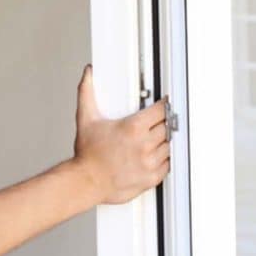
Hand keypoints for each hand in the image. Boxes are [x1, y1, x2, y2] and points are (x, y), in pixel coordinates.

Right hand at [73, 64, 169, 204]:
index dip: (164, 106)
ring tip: (153, 138)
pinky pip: (167, 165)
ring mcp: (149, 163)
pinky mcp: (150, 178)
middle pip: (168, 127)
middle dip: (163, 123)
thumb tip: (88, 73)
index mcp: (133, 128)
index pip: (162, 111)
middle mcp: (144, 145)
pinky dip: (164, 159)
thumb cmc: (87, 154)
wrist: (85, 182)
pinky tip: (154, 155)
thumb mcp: (86, 119)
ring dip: (164, 141)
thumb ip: (87, 92)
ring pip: (169, 146)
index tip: (164, 105)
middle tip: (156, 122)